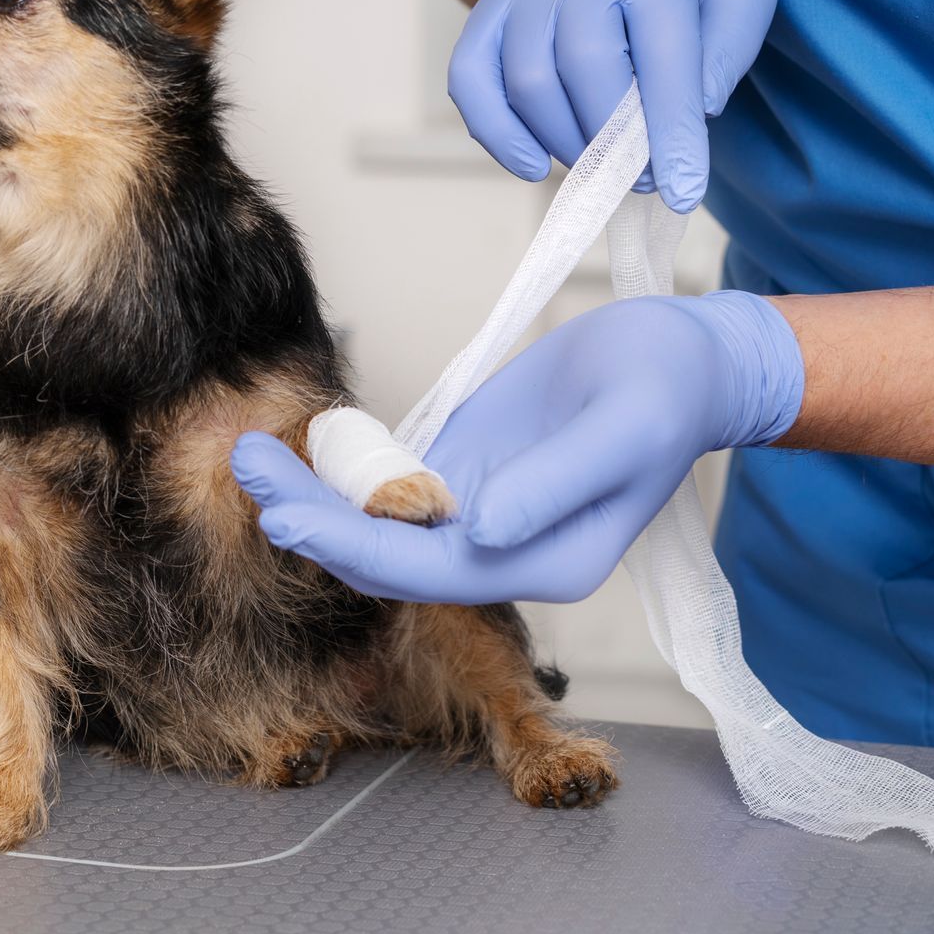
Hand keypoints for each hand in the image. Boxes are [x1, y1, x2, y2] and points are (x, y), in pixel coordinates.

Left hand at [232, 291, 802, 603]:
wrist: (685, 359)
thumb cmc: (666, 390)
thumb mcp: (623, 429)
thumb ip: (554, 485)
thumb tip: (480, 529)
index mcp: (546, 564)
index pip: (431, 574)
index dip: (354, 547)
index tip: (289, 517)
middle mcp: (503, 553)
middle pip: (388, 557)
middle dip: (313, 521)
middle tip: (248, 467)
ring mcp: (478, 515)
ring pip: (377, 526)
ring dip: (314, 498)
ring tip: (252, 455)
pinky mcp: (463, 473)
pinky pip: (388, 489)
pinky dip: (341, 473)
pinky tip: (297, 447)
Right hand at [449, 0, 777, 211]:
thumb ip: (731, 45)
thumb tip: (696, 110)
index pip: (663, 50)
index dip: (670, 128)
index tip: (683, 191)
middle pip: (585, 68)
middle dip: (614, 141)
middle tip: (640, 178)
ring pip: (529, 82)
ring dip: (566, 142)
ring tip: (601, 163)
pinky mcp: (484, 13)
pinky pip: (471, 80)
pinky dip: (498, 134)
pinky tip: (533, 165)